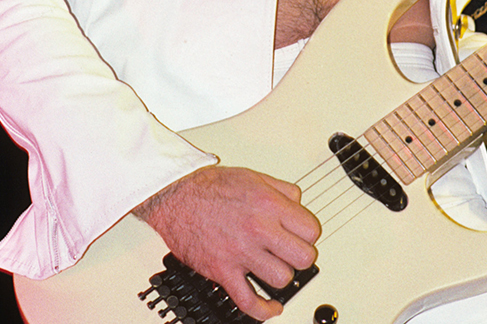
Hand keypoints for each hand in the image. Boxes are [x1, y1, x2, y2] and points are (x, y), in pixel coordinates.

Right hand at [134, 166, 320, 319]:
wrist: (175, 197)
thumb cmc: (210, 187)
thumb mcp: (254, 177)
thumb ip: (282, 190)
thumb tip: (298, 205)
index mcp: (269, 205)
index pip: (311, 230)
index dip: (308, 235)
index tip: (300, 236)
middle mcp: (258, 229)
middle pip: (302, 257)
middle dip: (299, 256)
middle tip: (290, 253)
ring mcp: (241, 253)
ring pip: (281, 279)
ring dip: (280, 276)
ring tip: (274, 269)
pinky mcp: (223, 271)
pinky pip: (248, 301)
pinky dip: (263, 310)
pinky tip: (271, 307)